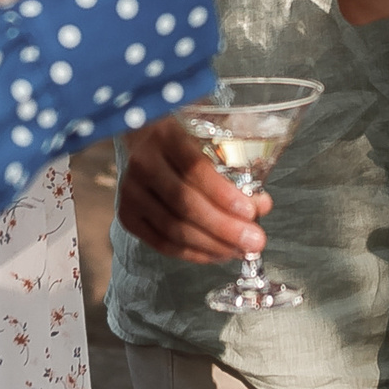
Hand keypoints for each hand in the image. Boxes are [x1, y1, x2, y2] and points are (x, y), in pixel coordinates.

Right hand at [115, 116, 267, 262]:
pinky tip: (217, 253)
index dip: (223, 194)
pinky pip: (162, 243)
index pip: (195, 168)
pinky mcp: (127, 215)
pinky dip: (193, 253)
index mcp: (166, 135)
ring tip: (240, 250)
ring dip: (212, 245)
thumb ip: (236, 166)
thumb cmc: (185, 138)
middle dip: (224, 227)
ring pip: (174, 228)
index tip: (251, 211)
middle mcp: (143, 163)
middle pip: (184, 203)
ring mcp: (131, 191)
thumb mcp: (210, 137)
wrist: (143, 138)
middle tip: (254, 241)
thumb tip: (261, 205)